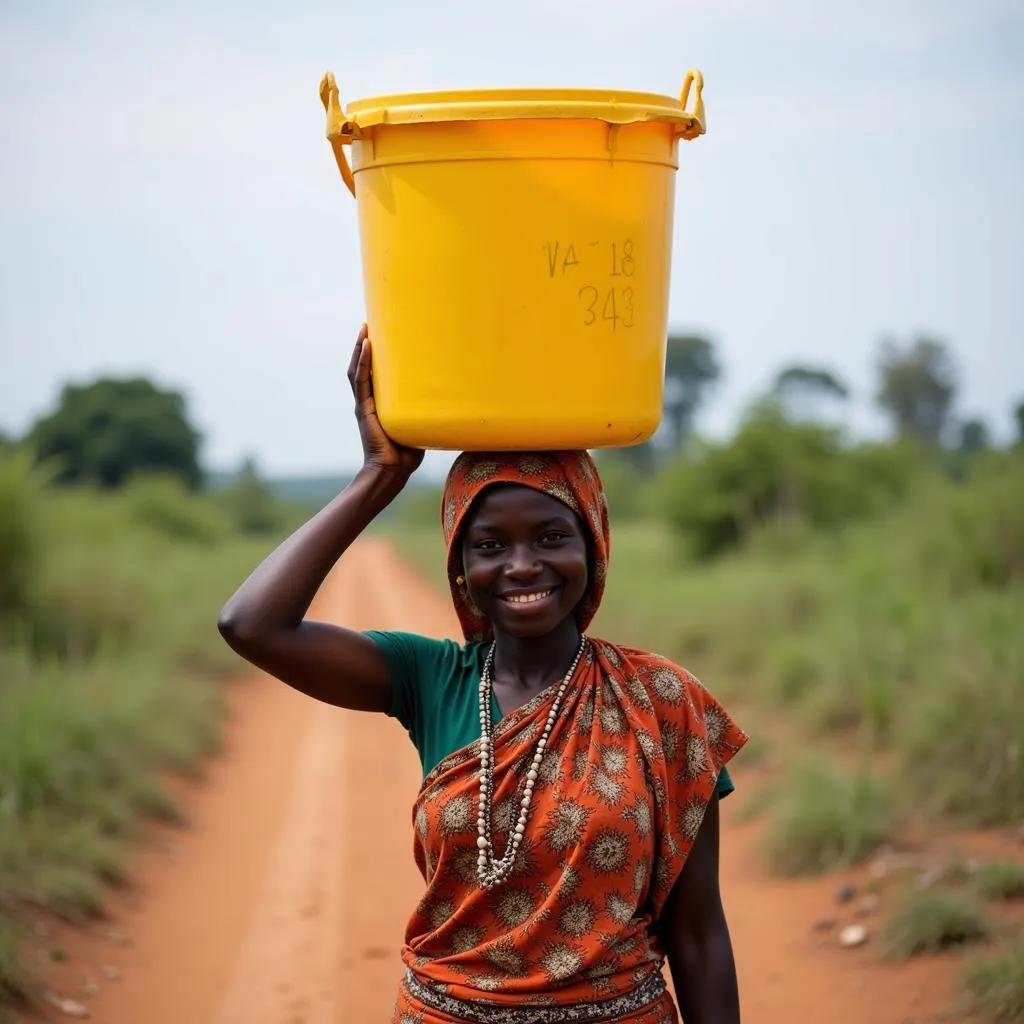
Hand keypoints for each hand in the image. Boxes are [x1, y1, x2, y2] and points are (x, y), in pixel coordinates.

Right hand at [347, 325, 424, 475]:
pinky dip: (363, 361)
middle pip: (362, 366)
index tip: (380, 336)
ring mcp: (363, 404)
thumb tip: (453, 397)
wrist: (392, 471)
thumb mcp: (418, 424)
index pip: (373, 374)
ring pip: (357, 369)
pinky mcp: (363, 409)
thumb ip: (426, 410)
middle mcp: (368, 401)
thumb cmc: (408, 453)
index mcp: (378, 404)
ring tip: (364, 328)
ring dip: (360, 348)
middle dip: (364, 345)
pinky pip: (361, 380)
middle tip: (369, 324)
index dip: (374, 356)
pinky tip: (366, 344)